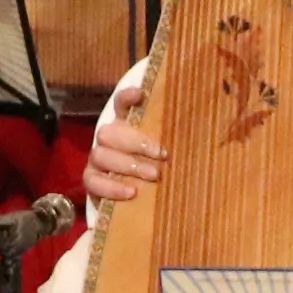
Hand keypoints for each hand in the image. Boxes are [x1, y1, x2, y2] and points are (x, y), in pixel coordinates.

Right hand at [84, 78, 162, 208]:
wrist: (136, 198)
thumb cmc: (155, 167)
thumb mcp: (164, 152)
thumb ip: (171, 140)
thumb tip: (200, 127)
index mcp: (125, 125)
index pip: (120, 104)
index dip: (126, 98)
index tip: (140, 94)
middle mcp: (107, 139)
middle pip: (108, 132)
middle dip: (136, 142)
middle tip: (162, 154)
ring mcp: (97, 160)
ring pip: (100, 155)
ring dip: (128, 165)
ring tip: (154, 175)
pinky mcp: (91, 181)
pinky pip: (92, 181)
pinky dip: (112, 187)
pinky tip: (132, 192)